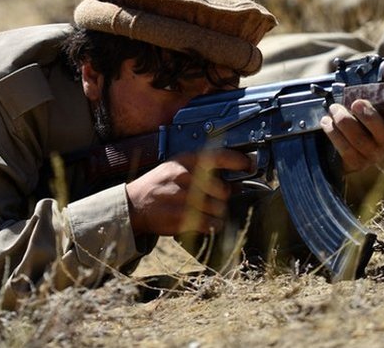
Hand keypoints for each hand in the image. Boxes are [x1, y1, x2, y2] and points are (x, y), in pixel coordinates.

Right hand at [125, 149, 252, 235]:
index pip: (218, 157)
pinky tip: (202, 222)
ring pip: (219, 210)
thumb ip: (204, 171)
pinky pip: (210, 224)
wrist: (134, 204)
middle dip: (222, 197)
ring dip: (217, 213)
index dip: (238, 161)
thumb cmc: (160, 185)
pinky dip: (211, 225)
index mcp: (185, 162)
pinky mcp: (180, 218)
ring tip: (204, 211)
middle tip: (213, 198)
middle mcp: (184, 177)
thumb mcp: (177, 169)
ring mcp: (182, 198)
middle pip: (223, 190)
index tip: (249, 165)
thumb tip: (236, 181)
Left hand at [320, 99, 383, 173]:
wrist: (344, 145)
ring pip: (359, 139)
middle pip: (380, 133)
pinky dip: (333, 132)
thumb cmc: (357, 121)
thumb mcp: (365, 111)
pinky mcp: (356, 163)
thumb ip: (367, 104)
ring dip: (344, 121)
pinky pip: (344, 149)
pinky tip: (326, 121)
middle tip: (356, 103)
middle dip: (367, 116)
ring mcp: (371, 156)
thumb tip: (358, 93)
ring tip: (335, 108)